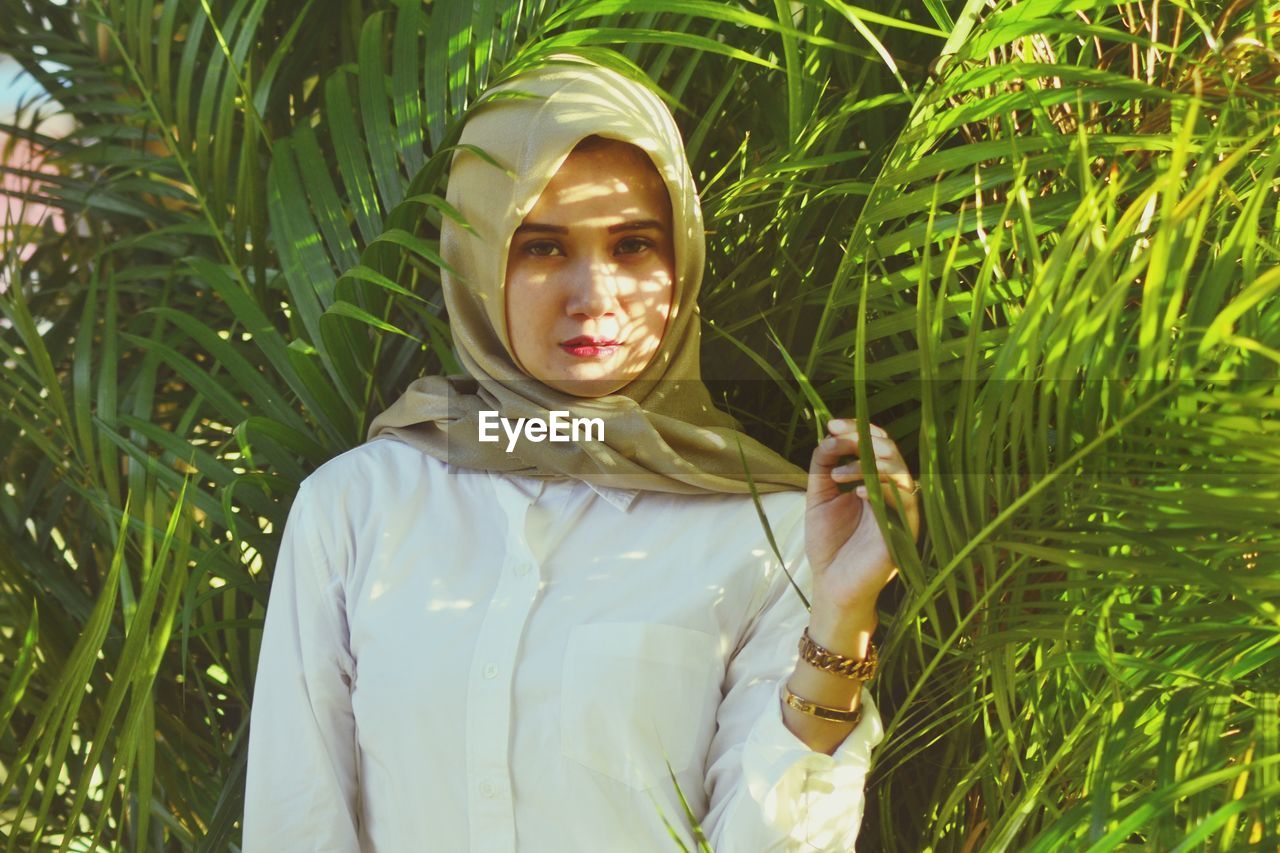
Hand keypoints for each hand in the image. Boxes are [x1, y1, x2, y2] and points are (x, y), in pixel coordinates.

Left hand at [804, 418, 920, 630]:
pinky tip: (857, 492)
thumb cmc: (829, 543)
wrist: (831, 585)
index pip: (876, 445)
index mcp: (876, 482)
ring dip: (869, 464)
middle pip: (892, 452)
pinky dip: (880, 491)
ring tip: (839, 474)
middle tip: (838, 436)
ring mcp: (901, 512)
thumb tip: (830, 435)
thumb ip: (823, 465)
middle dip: (865, 439)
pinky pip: (902, 503)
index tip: (832, 424)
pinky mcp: (903, 534)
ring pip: (902, 473)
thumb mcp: (819, 496)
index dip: (858, 430)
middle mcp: (892, 493)